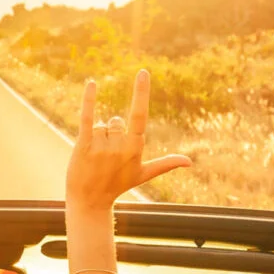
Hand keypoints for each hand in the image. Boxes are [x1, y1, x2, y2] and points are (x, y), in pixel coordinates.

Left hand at [65, 70, 191, 211]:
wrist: (89, 201)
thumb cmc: (117, 186)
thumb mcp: (143, 174)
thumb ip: (165, 164)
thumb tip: (190, 162)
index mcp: (135, 148)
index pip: (140, 114)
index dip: (141, 92)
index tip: (143, 72)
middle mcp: (119, 146)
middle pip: (116, 122)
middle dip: (111, 133)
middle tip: (105, 157)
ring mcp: (101, 146)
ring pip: (101, 125)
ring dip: (97, 136)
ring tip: (94, 158)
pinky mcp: (83, 145)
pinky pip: (87, 117)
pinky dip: (89, 100)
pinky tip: (92, 83)